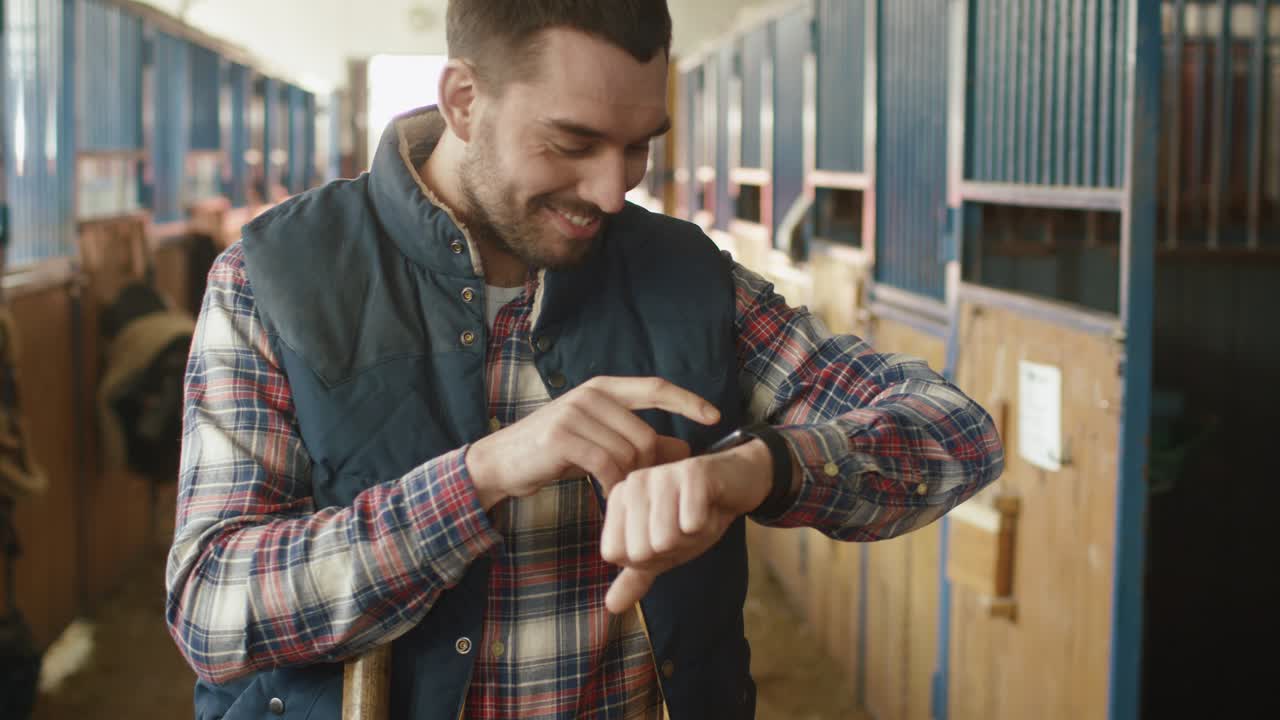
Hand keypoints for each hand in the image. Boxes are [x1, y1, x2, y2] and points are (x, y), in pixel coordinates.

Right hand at [465, 376, 720, 508]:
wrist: (502, 462)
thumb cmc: (555, 452)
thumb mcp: (600, 442)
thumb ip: (639, 443)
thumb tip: (684, 452)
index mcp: (604, 388)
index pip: (656, 387)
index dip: (688, 401)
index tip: (714, 416)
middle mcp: (591, 394)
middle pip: (645, 434)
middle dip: (647, 466)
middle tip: (635, 485)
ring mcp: (575, 413)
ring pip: (627, 452)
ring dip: (627, 479)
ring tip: (615, 489)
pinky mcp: (562, 437)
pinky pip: (606, 464)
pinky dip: (611, 484)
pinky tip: (605, 492)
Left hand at [600, 439, 773, 613]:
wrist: (736, 484)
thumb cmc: (694, 515)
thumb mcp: (663, 550)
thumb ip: (635, 576)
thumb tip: (611, 606)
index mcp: (619, 499)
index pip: (616, 554)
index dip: (647, 558)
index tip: (665, 536)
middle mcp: (633, 483)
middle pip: (641, 550)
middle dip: (672, 549)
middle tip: (685, 525)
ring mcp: (661, 474)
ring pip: (666, 540)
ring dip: (691, 538)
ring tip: (698, 517)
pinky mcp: (691, 472)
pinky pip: (692, 524)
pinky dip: (708, 524)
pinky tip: (712, 507)